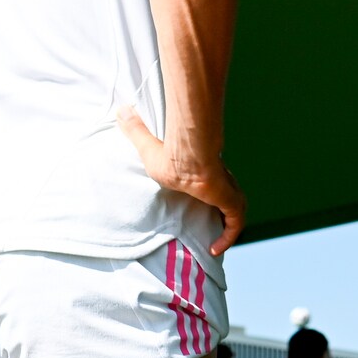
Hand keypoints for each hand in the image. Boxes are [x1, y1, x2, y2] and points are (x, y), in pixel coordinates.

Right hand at [118, 108, 244, 254]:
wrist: (187, 155)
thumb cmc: (169, 154)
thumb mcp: (148, 147)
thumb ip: (137, 130)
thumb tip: (122, 109)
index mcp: (205, 172)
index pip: (215, 184)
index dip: (212, 195)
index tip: (202, 204)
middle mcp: (219, 181)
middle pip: (229, 198)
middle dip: (224, 212)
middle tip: (215, 229)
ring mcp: (227, 191)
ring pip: (235, 211)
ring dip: (228, 228)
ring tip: (215, 243)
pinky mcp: (230, 201)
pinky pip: (235, 224)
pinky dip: (228, 237)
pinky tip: (215, 248)